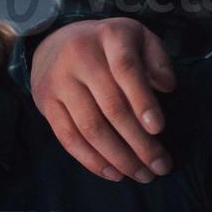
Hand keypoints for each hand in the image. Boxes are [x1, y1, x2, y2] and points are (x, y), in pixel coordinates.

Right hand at [30, 18, 176, 183]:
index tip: (159, 129)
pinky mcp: (45, 103)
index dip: (143, 101)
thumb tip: (166, 88)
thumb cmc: (109, 45)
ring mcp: (58, 82)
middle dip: (138, 142)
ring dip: (118, 157)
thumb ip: (157, 59)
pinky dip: (91, 160)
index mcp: (109, 36)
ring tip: (141, 174)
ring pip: (90, 128)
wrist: (55, 41)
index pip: (126, 70)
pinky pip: (67, 137)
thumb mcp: (138, 37)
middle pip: (111, 107)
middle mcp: (79, 58)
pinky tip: (113, 173)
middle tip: (160, 166)